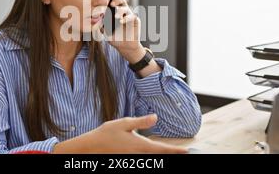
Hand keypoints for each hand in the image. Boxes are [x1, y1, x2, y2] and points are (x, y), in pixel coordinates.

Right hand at [53, 114, 187, 153]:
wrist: (90, 148)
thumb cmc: (106, 134)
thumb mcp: (124, 123)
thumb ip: (141, 122)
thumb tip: (156, 117)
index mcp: (140, 145)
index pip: (162, 149)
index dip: (176, 151)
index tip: (187, 151)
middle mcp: (139, 155)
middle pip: (159, 156)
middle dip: (172, 154)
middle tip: (184, 153)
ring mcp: (133, 160)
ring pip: (151, 159)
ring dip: (161, 155)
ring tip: (172, 152)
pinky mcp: (128, 161)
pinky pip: (143, 160)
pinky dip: (151, 157)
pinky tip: (154, 153)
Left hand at [103, 0, 161, 76]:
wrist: (125, 47)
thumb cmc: (115, 38)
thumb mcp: (105, 33)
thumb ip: (101, 27)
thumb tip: (97, 20)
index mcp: (114, 13)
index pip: (112, 3)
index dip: (109, 1)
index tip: (104, 3)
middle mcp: (122, 12)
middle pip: (121, 1)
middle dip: (116, 0)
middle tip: (111, 4)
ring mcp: (129, 16)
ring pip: (126, 8)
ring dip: (120, 10)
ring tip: (116, 16)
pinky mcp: (135, 20)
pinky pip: (132, 16)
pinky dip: (127, 18)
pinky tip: (122, 21)